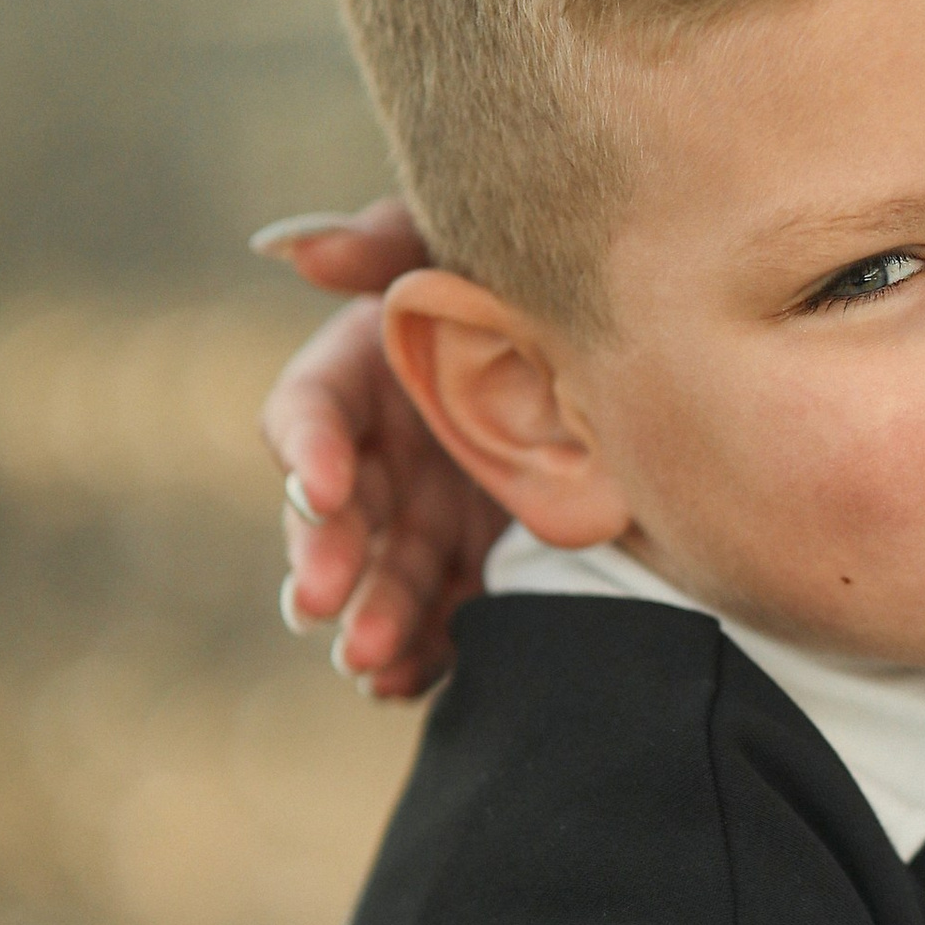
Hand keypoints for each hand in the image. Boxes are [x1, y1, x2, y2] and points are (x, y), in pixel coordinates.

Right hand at [253, 202, 504, 694]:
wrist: (637, 340)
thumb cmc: (532, 274)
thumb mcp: (463, 239)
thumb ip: (385, 240)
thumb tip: (287, 247)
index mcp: (364, 373)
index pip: (311, 411)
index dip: (307, 449)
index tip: (322, 484)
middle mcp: (384, 453)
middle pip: (335, 516)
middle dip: (324, 559)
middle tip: (321, 603)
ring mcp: (427, 518)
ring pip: (382, 579)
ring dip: (368, 621)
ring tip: (369, 663)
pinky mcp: (477, 567)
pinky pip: (441, 620)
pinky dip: (420, 655)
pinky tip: (407, 684)